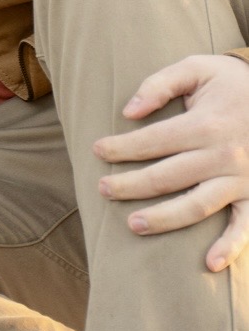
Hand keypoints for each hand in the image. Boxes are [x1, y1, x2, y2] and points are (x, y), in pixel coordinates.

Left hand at [93, 53, 248, 270]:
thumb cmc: (233, 82)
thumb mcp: (197, 67)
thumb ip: (160, 84)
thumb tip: (129, 111)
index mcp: (205, 124)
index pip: (153, 141)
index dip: (121, 147)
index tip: (97, 150)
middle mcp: (222, 156)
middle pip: (166, 177)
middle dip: (130, 185)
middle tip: (103, 189)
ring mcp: (241, 180)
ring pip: (196, 207)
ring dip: (163, 219)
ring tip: (132, 225)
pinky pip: (244, 226)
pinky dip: (230, 247)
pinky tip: (208, 263)